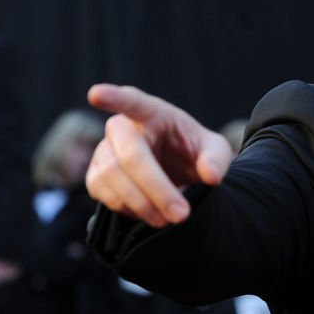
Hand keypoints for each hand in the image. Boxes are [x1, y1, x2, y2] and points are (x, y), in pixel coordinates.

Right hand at [86, 84, 232, 226]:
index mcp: (153, 113)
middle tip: (181, 214)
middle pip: (128, 156)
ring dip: (141, 203)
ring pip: (111, 177)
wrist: (178, 169)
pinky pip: (101, 192)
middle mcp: (123, 128)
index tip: (96, 94)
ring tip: (168, 219)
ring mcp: (104, 150)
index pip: (133, 101)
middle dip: (156, 188)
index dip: (114, 98)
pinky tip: (149, 215)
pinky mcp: (96, 174)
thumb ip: (216, 159)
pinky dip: (126, 208)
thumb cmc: (194, 151)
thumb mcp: (215, 150)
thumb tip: (211, 175)